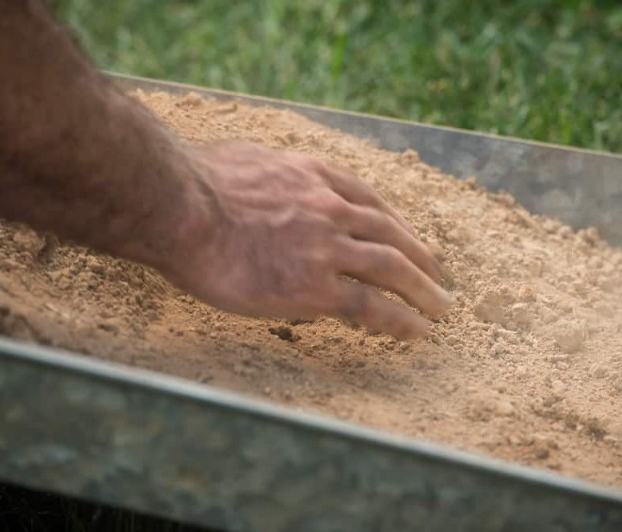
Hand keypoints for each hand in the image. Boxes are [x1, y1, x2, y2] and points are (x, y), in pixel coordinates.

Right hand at [168, 140, 451, 339]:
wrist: (178, 208)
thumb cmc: (194, 182)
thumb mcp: (245, 157)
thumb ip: (269, 171)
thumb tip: (263, 177)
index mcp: (313, 176)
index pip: (369, 201)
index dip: (395, 224)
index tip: (409, 239)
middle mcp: (330, 208)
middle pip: (391, 234)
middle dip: (421, 257)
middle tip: (439, 276)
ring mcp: (327, 247)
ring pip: (392, 269)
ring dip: (423, 291)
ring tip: (442, 309)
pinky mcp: (315, 287)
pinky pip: (371, 306)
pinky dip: (400, 320)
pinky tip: (417, 332)